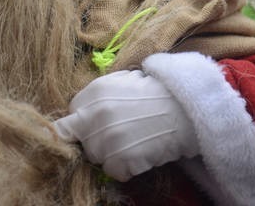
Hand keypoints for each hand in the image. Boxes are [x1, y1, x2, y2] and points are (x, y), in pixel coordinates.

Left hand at [52, 69, 198, 181]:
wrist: (185, 109)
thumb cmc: (156, 94)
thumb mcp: (122, 81)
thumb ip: (97, 96)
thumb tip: (80, 112)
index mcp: (94, 94)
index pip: (69, 118)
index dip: (84, 123)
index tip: (95, 126)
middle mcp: (94, 116)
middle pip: (82, 140)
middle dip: (96, 139)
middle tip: (120, 133)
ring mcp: (106, 140)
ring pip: (96, 157)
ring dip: (110, 154)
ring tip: (133, 142)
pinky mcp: (120, 161)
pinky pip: (113, 172)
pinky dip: (126, 168)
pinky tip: (140, 153)